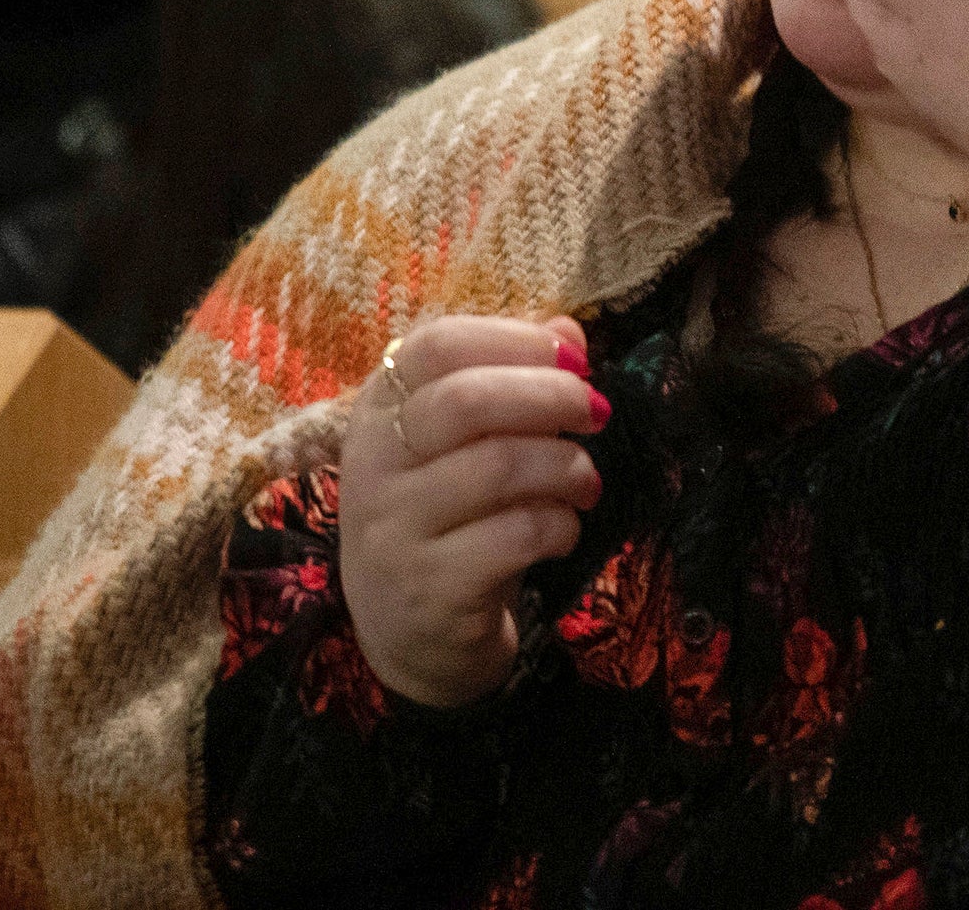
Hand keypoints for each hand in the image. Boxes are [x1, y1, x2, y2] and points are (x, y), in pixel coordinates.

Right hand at [334, 314, 607, 708]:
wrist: (407, 637)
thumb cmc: (447, 519)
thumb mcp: (464, 445)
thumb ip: (510, 380)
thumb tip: (569, 330)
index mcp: (378, 410)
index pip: (437, 345)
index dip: (515, 339)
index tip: (573, 357)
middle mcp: (372, 463)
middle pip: (466, 400)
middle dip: (551, 396)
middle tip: (596, 412)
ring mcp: (393, 529)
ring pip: (498, 467)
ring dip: (567, 467)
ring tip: (586, 481)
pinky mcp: (428, 589)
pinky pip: (514, 536)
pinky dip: (559, 525)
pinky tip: (563, 531)